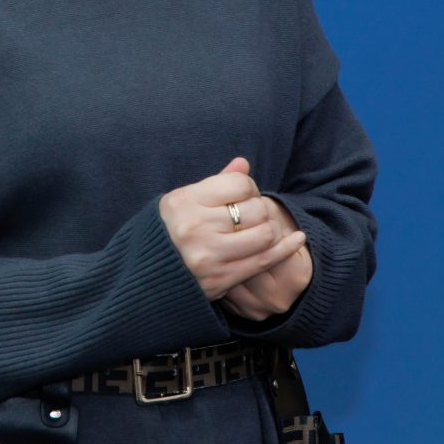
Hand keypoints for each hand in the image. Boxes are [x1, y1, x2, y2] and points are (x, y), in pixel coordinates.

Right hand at [159, 155, 307, 301]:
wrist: (145, 277)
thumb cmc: (168, 232)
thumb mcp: (183, 201)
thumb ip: (215, 183)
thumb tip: (244, 163)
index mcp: (184, 201)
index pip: (240, 184)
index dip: (248, 188)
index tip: (241, 197)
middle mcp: (194, 227)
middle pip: (255, 209)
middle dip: (259, 210)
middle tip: (250, 217)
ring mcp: (207, 255)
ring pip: (264, 234)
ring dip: (268, 230)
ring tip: (258, 231)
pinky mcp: (219, 279)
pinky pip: (264, 260)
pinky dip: (286, 248)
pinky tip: (298, 239)